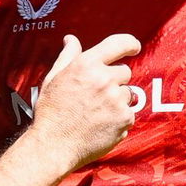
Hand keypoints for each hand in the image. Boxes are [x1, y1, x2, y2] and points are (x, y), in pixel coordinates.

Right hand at [29, 34, 139, 169]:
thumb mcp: (53, 78)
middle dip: (114, 81)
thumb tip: (71, 40)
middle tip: (95, 95)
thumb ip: (67, 56)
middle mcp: (104, 79)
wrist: (53, 145)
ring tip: (95, 112)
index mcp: (86, 65)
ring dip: (117, 101)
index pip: (119, 44)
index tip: (134, 47)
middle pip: (124, 72)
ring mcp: (116, 100)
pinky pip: (129, 113)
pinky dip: (118, 119)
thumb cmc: (51, 112)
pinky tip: (101, 125)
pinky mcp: (125, 119)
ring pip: (127, 94)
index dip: (130, 44)